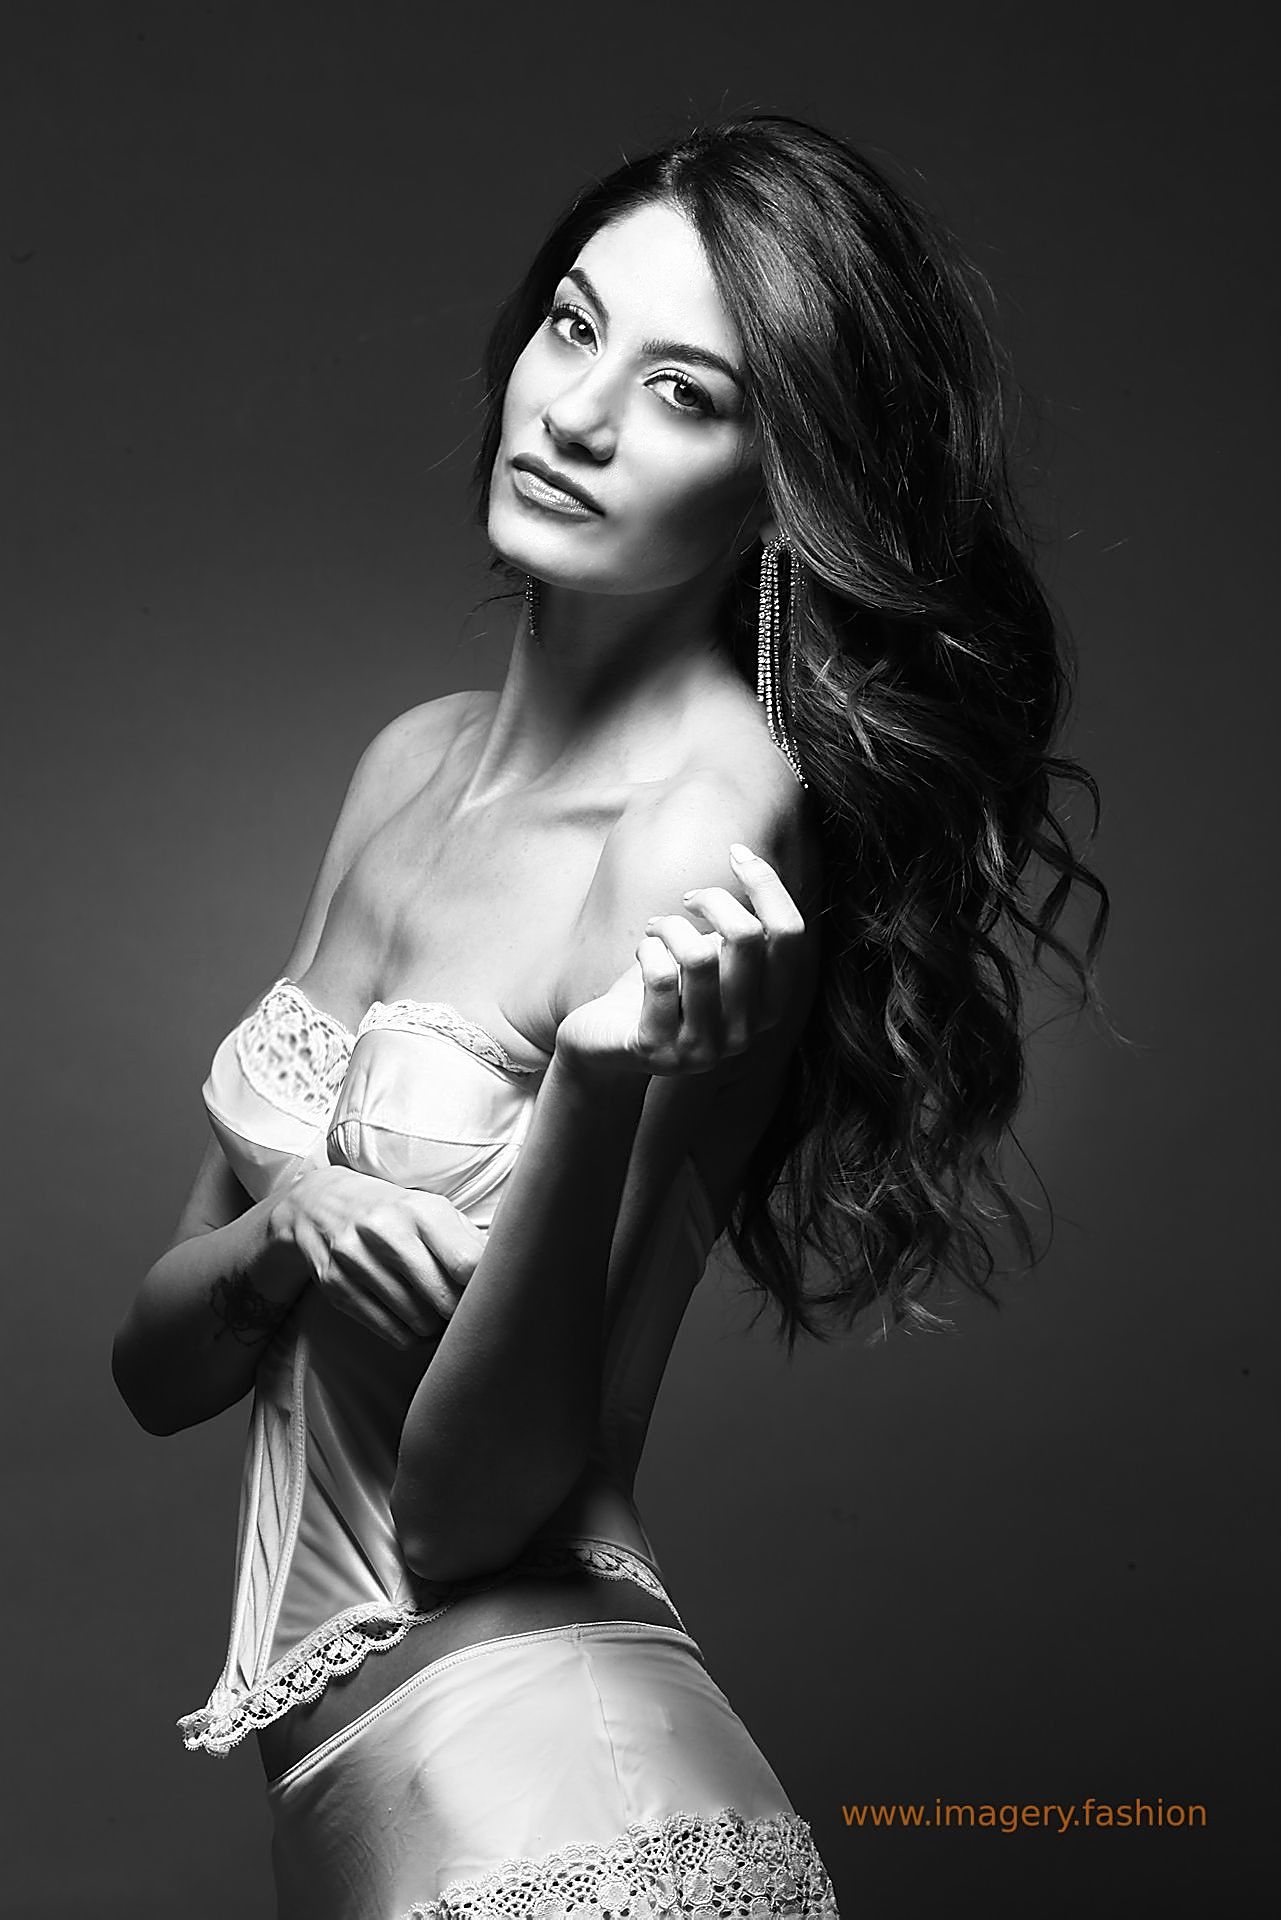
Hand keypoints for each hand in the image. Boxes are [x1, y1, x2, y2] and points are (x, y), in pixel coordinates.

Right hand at [267, 1165, 487, 1349]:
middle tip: (464, 1310)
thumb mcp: (432, 1212)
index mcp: (420, 1211)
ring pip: (419, 1322)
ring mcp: (356, 1260)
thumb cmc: (394, 1213)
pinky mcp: (337, 1287)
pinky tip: (413, 1322)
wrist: (319, 1204)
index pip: (467, 1263)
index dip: (484, 1288)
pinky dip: (411, 1336)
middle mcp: (386, 1232)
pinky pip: (392, 1333)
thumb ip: (470, 1241)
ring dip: (435, 1325)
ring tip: (437, 1312)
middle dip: (459, 1312)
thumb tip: (509, 1275)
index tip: (489, 1294)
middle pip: (444, 1299)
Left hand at [554, 843, 806, 1079]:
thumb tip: (748, 861)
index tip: (738, 853)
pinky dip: (648, 948)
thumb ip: (737, 931)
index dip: (767, 884)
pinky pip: (657, 977)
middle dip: (713, 900)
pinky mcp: (657, 1051)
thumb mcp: (709, 957)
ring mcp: (702, 1047)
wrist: (605, 1044)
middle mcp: (744, 1033)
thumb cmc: (662, 990)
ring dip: (672, 926)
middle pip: (747, 938)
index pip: (790, 935)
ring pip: (699, 957)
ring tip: (656, 928)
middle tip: (687, 900)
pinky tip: (643, 952)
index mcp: (768, 1007)